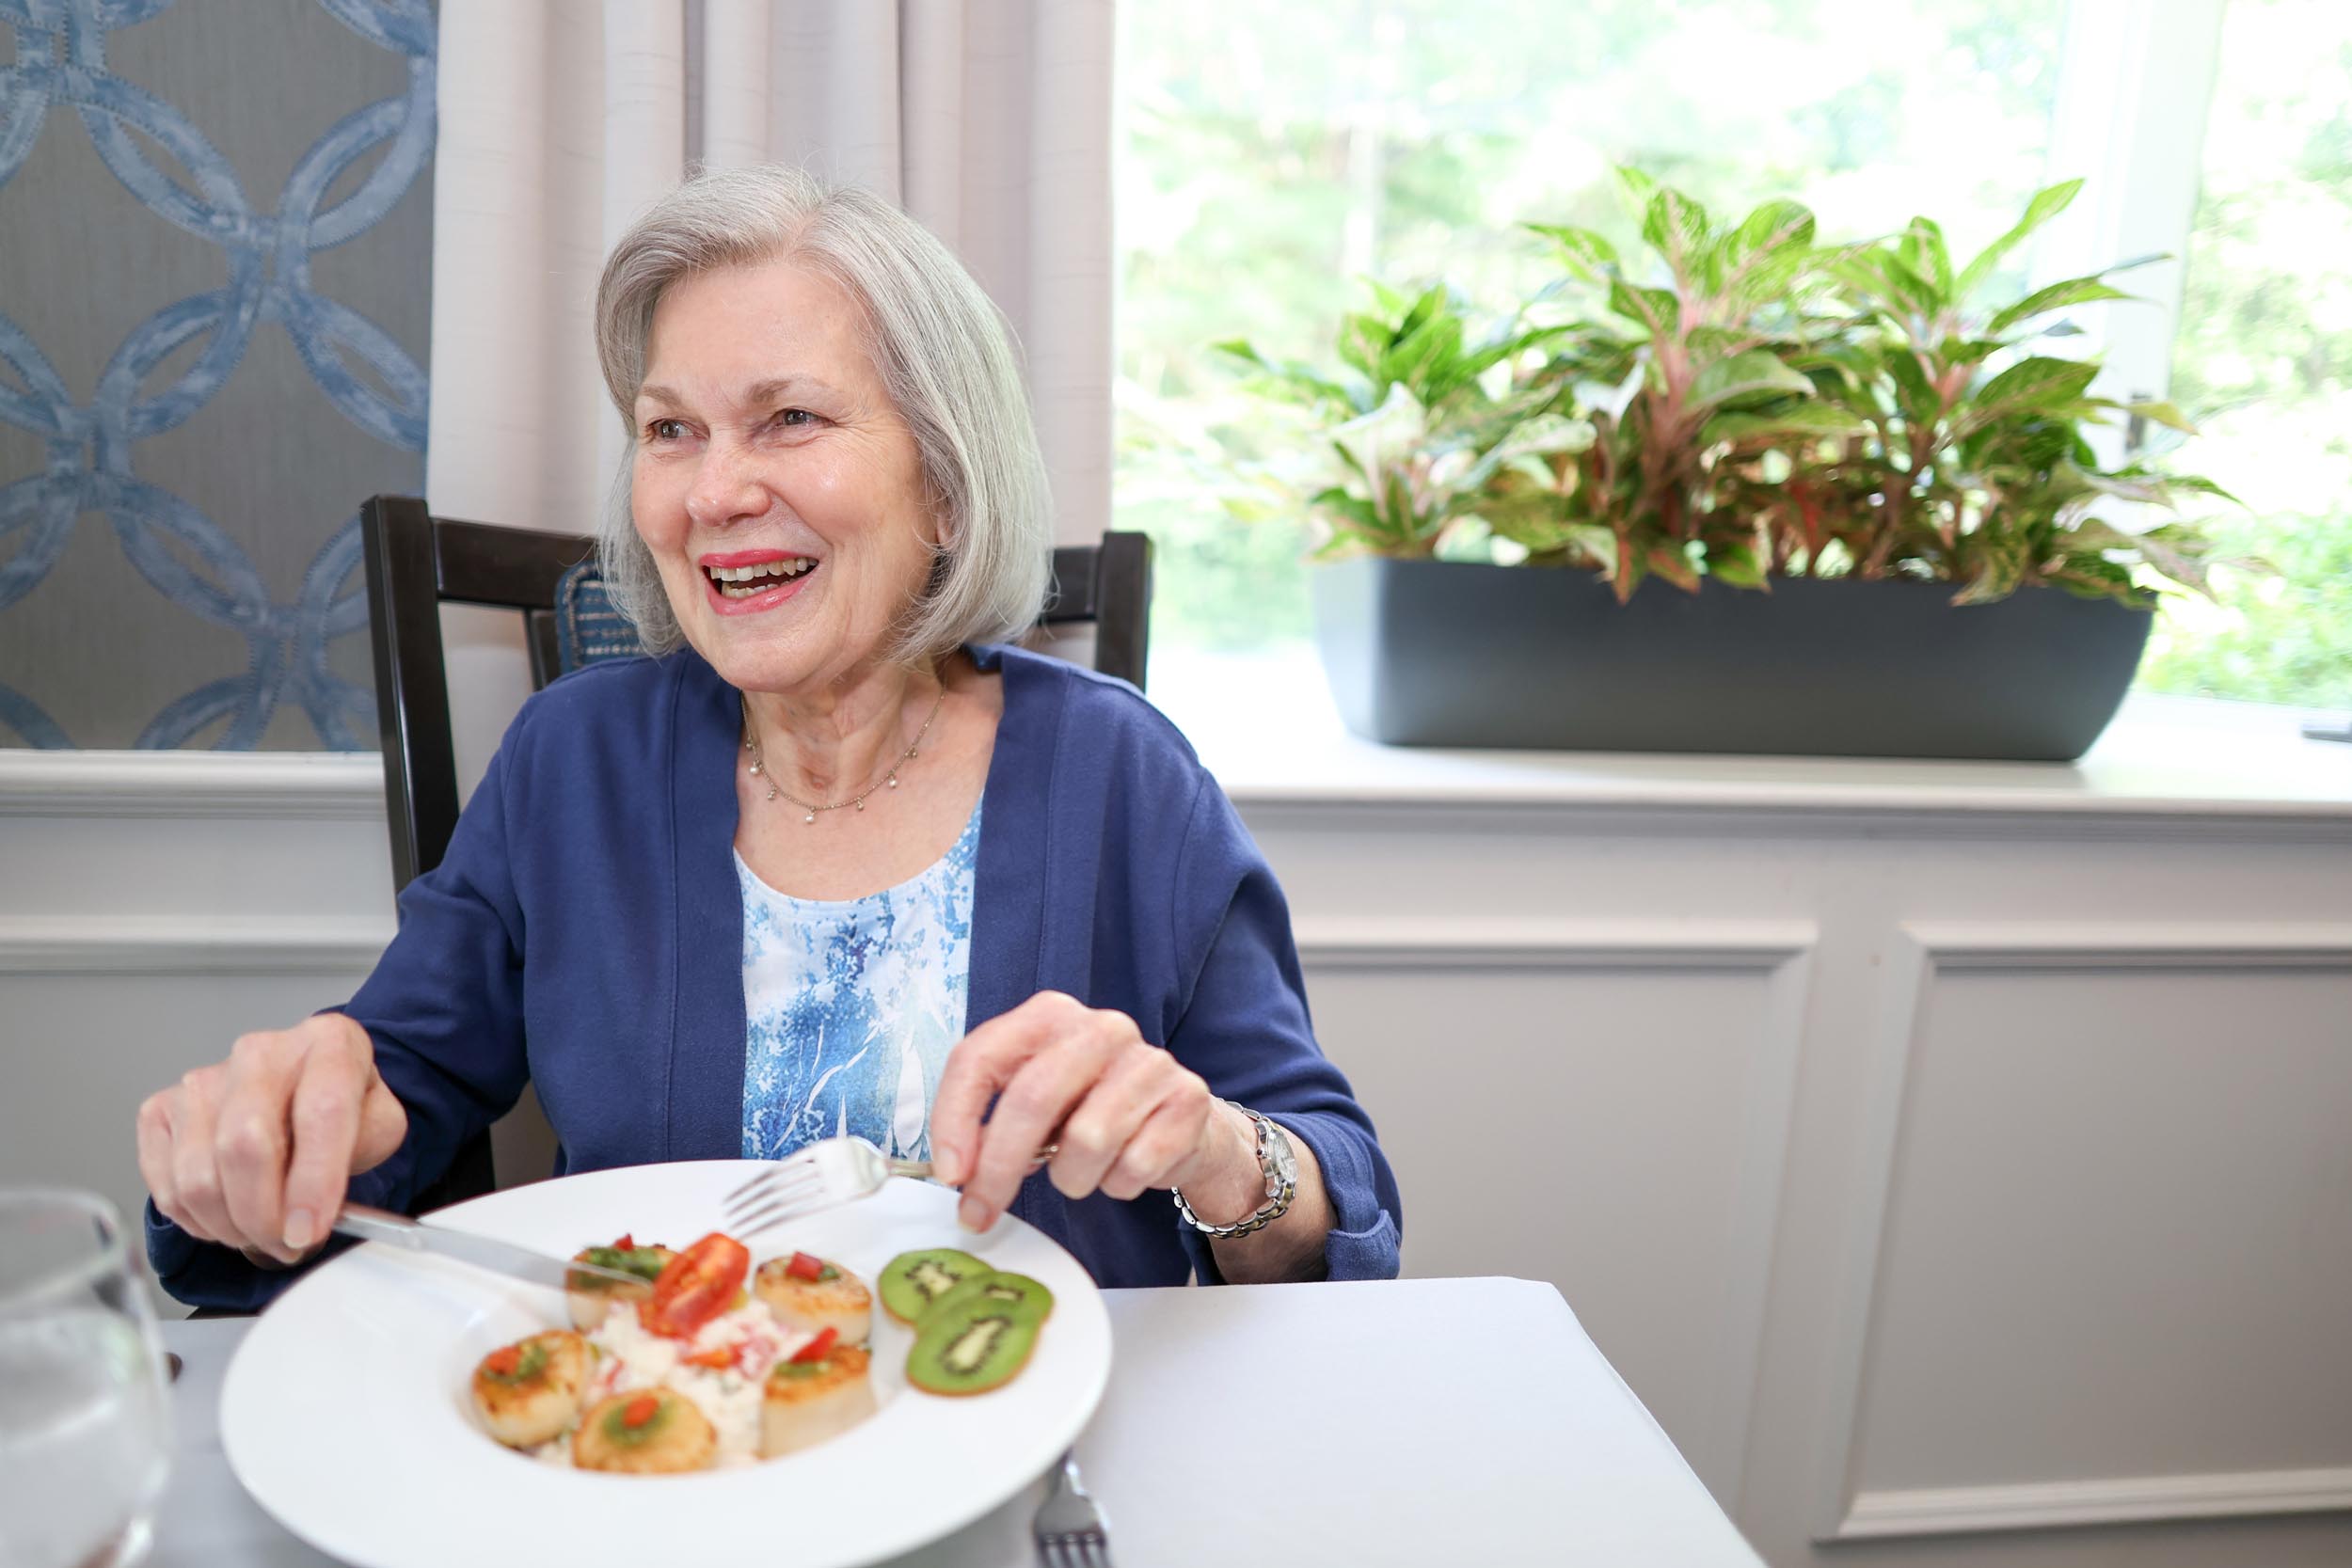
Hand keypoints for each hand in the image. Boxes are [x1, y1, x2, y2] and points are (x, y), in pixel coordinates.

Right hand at [135, 1014, 407, 1263]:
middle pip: (245, 1146)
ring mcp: (202, 1080)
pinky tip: (228, 1216)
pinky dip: (198, 1221)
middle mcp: (260, 1053)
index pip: (320, 1112)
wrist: (302, 1088)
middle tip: (287, 1245)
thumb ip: (362, 1157)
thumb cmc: (340, 1109)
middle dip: (264, 1217)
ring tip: (261, 1233)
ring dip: (231, 1227)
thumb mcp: (379, 1124)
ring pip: (199, 1177)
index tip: (308, 1231)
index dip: (313, 1181)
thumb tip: (314, 1212)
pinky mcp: (161, 1110)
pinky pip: (167, 1187)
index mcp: (329, 1045)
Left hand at [927, 992, 1251, 1232]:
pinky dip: (1117, 1184)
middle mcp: (1102, 1027)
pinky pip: (1133, 1166)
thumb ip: (990, 1125)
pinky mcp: (1187, 1099)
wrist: (1179, 1120)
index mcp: (1050, 1015)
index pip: (981, 1056)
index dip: (955, 1118)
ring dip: (1072, 1178)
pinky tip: (1123, 1167)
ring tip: (1080, 1169)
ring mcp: (1150, 1060)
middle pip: (1032, 1099)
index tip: (950, 1174)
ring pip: (1086, 1141)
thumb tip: (955, 1171)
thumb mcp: (1035, 1105)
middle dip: (998, 1168)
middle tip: (979, 1213)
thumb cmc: (1091, 1110)